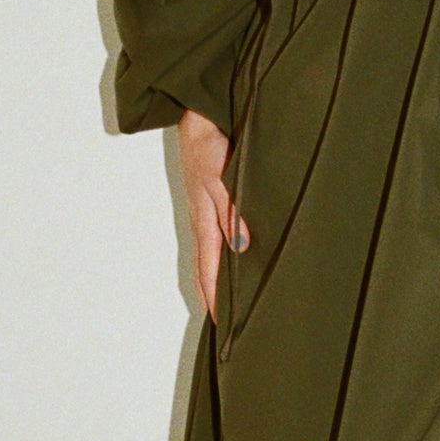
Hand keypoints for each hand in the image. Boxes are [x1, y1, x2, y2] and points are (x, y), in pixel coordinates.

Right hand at [177, 108, 248, 322]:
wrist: (199, 118)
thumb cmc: (208, 146)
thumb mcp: (220, 180)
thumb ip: (231, 212)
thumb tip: (240, 248)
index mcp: (204, 220)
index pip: (208, 269)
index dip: (214, 296)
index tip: (220, 322)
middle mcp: (204, 220)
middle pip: (206, 267)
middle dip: (213, 294)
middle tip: (224, 322)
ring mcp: (206, 211)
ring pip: (212, 253)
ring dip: (217, 277)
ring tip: (227, 300)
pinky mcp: (213, 200)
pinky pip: (217, 236)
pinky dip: (221, 255)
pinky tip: (233, 258)